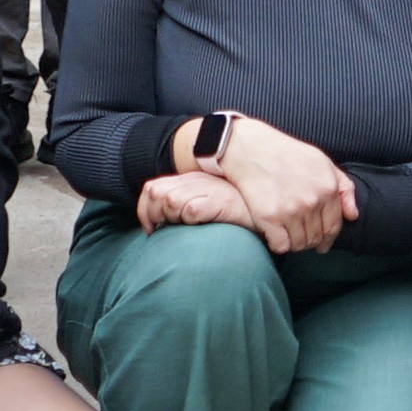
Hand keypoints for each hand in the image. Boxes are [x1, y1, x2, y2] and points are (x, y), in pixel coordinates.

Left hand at [131, 166, 258, 229]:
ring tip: (184, 227)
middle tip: (163, 230)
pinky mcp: (221, 201)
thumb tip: (160, 222)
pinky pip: (191, 209)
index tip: (151, 228)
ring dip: (171, 217)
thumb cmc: (237, 212)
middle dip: (153, 215)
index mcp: (191, 180)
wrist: (267, 209)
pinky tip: (197, 226)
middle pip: (156, 193)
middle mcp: (197, 181)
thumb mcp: (208, 202)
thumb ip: (187, 205)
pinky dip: (188, 218)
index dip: (144, 209)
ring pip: (171, 200)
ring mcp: (209, 189)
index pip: (152, 188)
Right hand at [205, 117, 354, 253]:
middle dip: (311, 242)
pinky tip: (275, 236)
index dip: (328, 238)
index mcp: (328, 187)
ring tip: (289, 235)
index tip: (322, 244)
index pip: (333, 226)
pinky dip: (279, 245)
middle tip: (302, 238)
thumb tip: (353, 216)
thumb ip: (343, 187)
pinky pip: (281, 246)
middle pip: (316, 238)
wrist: (251, 149)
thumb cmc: (287, 154)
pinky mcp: (269, 218)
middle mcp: (312, 201)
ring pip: (299, 244)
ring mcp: (291, 211)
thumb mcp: (322, 162)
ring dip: (295, 244)